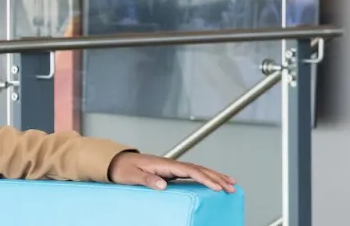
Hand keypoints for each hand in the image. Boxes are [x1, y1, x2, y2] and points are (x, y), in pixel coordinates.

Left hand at [107, 152, 236, 192]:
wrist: (117, 162)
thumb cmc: (124, 169)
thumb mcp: (133, 175)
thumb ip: (147, 179)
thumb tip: (163, 185)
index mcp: (164, 164)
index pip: (190, 170)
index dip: (205, 178)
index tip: (217, 186)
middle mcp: (171, 164)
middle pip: (199, 169)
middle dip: (217, 177)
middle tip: (232, 187)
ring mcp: (172, 167)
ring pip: (199, 170)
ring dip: (215, 176)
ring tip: (231, 183)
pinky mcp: (171, 171)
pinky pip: (193, 174)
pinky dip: (206, 177)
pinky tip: (214, 182)